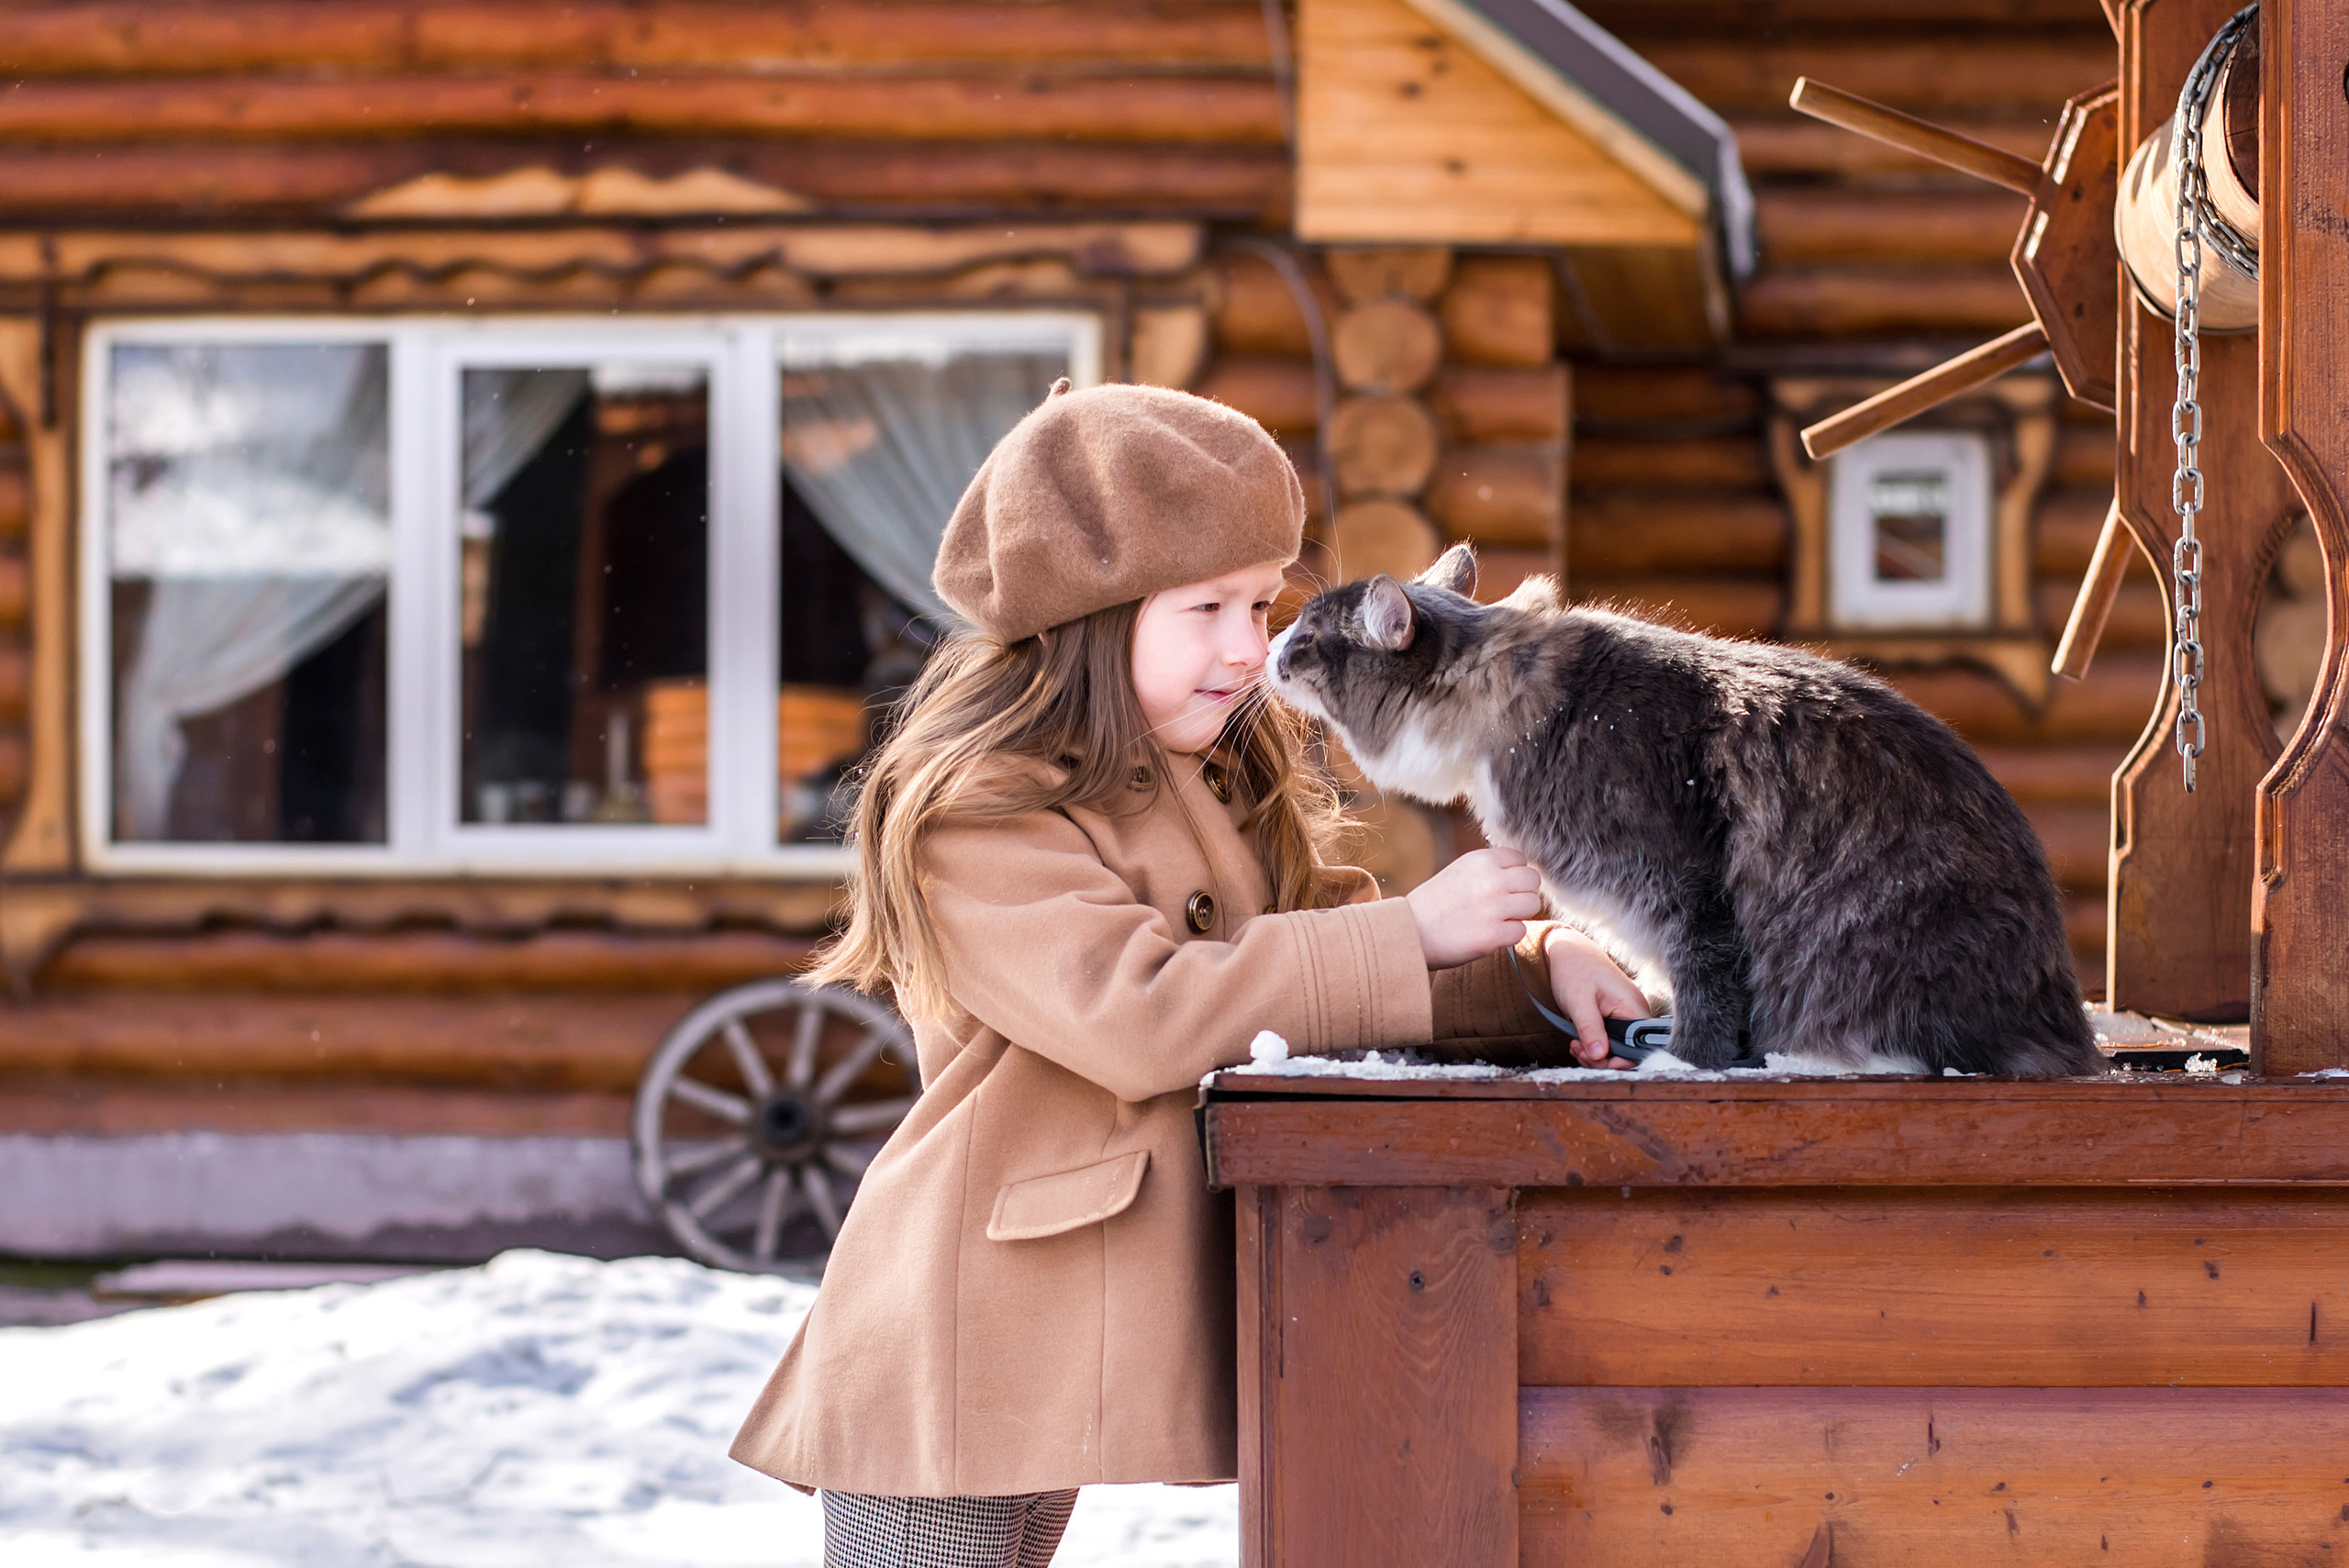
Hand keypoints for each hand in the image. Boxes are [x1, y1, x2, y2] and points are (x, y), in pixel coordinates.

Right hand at [1405, 847, 1543, 968]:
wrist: (1408, 932)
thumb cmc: (1433, 903)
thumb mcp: (1459, 871)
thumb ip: (1488, 867)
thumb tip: (1520, 868)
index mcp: (1481, 860)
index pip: (1521, 860)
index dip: (1514, 874)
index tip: (1501, 886)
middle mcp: (1491, 880)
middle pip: (1533, 881)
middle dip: (1521, 893)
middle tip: (1503, 904)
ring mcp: (1494, 908)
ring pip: (1532, 905)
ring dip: (1518, 914)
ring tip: (1496, 919)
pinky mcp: (1494, 935)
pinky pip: (1521, 930)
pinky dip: (1508, 935)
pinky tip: (1488, 934)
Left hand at [1542, 926, 1651, 1068]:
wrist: (1567, 952)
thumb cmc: (1575, 969)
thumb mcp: (1579, 1001)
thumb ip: (1590, 1028)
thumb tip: (1600, 1056)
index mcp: (1633, 1008)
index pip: (1639, 1047)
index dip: (1621, 1061)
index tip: (1598, 1061)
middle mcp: (1633, 1013)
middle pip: (1627, 1052)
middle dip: (1601, 1059)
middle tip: (1580, 1052)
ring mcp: (1624, 1016)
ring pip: (1616, 1049)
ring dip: (1594, 1054)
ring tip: (1576, 1047)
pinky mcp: (1613, 1019)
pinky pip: (1608, 1041)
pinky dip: (1592, 1046)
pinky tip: (1578, 1043)